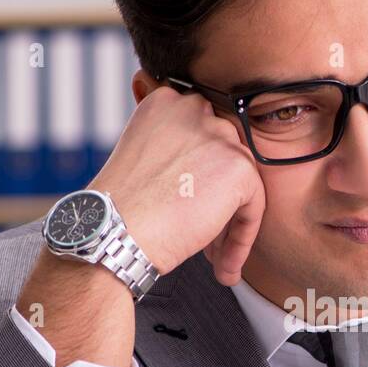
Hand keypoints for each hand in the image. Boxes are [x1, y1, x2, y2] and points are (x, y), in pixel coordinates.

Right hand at [90, 85, 265, 284]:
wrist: (114, 230)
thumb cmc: (120, 209)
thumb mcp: (142, 159)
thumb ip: (173, 151)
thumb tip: (203, 176)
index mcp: (166, 102)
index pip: (201, 137)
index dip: (199, 178)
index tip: (188, 208)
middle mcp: (194, 109)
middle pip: (223, 159)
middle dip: (217, 201)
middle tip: (205, 240)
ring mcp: (219, 135)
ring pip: (240, 184)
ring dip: (229, 224)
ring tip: (215, 258)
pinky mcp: (239, 166)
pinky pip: (253, 206)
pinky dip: (242, 239)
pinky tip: (223, 264)